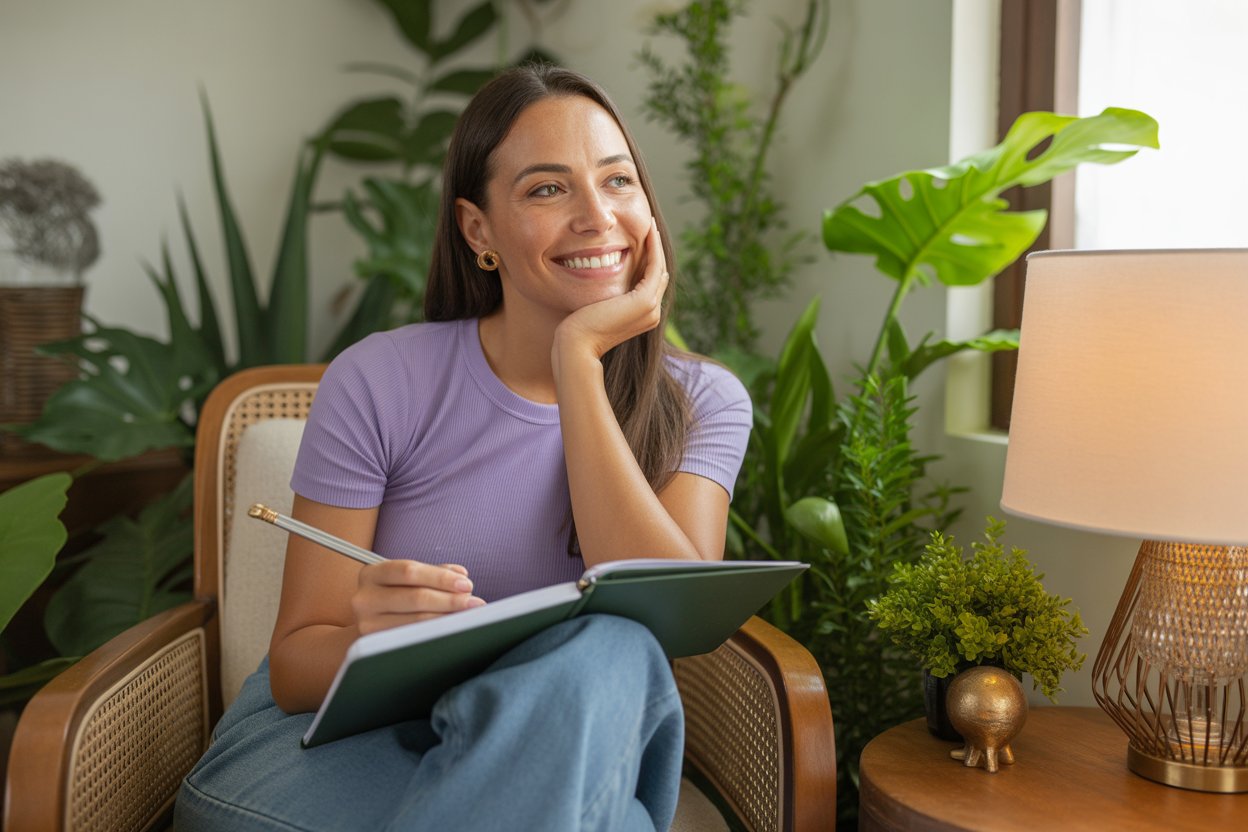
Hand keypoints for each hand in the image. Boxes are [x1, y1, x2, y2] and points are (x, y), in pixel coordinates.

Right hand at [351, 561, 484, 634]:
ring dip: (448, 617)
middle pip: (414, 597)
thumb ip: (433, 573)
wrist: (367, 624)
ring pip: (416, 621)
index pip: (409, 571)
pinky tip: (452, 628)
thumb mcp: (405, 579)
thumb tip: (461, 576)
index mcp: (371, 574)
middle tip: (474, 602)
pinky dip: (436, 632)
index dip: (440, 577)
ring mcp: (367, 624)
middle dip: (450, 599)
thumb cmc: (393, 597)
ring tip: (469, 615)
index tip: (466, 583)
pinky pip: (413, 639)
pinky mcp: (375, 646)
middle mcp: (364, 599)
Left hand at [553, 217, 668, 363]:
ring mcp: (651, 308)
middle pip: (658, 273)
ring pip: (659, 267)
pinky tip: (648, 230)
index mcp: (643, 316)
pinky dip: (653, 247)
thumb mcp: (595, 307)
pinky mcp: (644, 301)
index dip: (648, 259)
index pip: (650, 282)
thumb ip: (605, 295)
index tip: (640, 238)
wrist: (576, 344)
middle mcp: (652, 313)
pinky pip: (654, 265)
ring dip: (657, 244)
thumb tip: (598, 277)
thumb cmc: (577, 328)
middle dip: (655, 249)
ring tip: (651, 224)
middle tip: (650, 225)